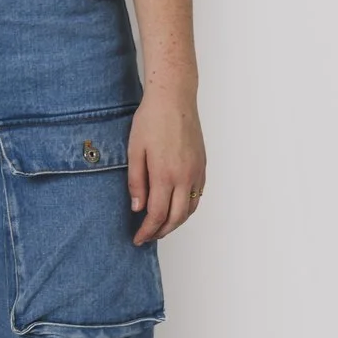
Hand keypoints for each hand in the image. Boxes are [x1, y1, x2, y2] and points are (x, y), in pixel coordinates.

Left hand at [128, 87, 206, 244]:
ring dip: (176, 222)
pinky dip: (187, 208)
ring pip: (190, 209)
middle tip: (147, 237)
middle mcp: (185, 177)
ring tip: (160, 226)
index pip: (157, 215)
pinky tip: (175, 208)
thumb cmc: (150, 120)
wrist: (174, 99)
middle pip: (176, 218)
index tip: (137, 239)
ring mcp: (197, 172)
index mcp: (165, 175)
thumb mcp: (134, 151)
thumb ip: (136, 182)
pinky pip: (197, 195)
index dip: (147, 231)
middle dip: (161, 232)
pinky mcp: (202, 166)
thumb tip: (137, 208)